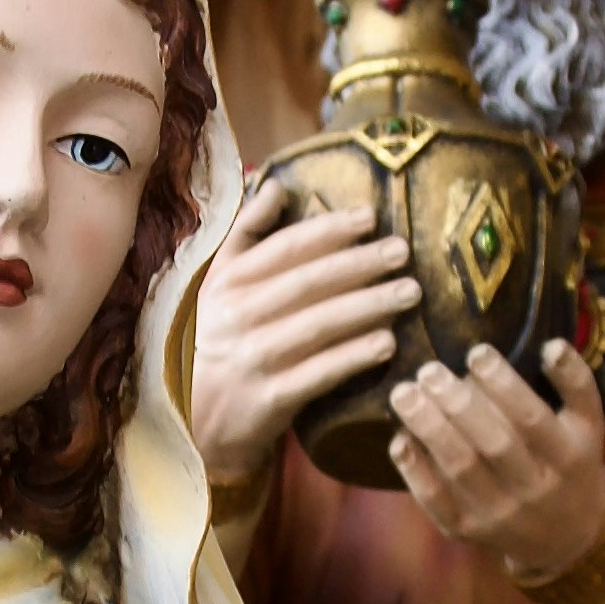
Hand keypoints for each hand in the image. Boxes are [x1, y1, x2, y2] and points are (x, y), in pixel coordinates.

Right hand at [181, 185, 422, 491]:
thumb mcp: (219, 284)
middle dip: (360, 264)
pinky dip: (354, 356)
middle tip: (402, 252)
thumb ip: (246, 234)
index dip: (329, 231)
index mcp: (227, 283)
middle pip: (308, 283)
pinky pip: (319, 372)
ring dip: (368, 306)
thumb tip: (275, 184)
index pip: (284, 249)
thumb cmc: (221, 340)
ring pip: (318, 325)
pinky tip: (387, 343)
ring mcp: (253, 359)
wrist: (195, 419)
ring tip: (409, 293)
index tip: (370, 218)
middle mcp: (237, 316)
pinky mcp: (270, 399)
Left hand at [389, 342, 604, 580]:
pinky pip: (436, 501)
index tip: (476, 353)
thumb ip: (576, 383)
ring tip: (404, 394)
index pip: (532, 418)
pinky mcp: (467, 530)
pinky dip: (414, 469)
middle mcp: (534, 488)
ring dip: (428, 428)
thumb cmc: (572, 465)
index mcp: (567, 457)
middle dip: (457, 404)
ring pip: (459, 469)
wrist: (566, 538)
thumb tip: (550, 346)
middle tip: (429, 371)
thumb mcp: (589, 425)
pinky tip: (399, 438)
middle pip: (493, 444)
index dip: (503, 384)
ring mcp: (498, 514)